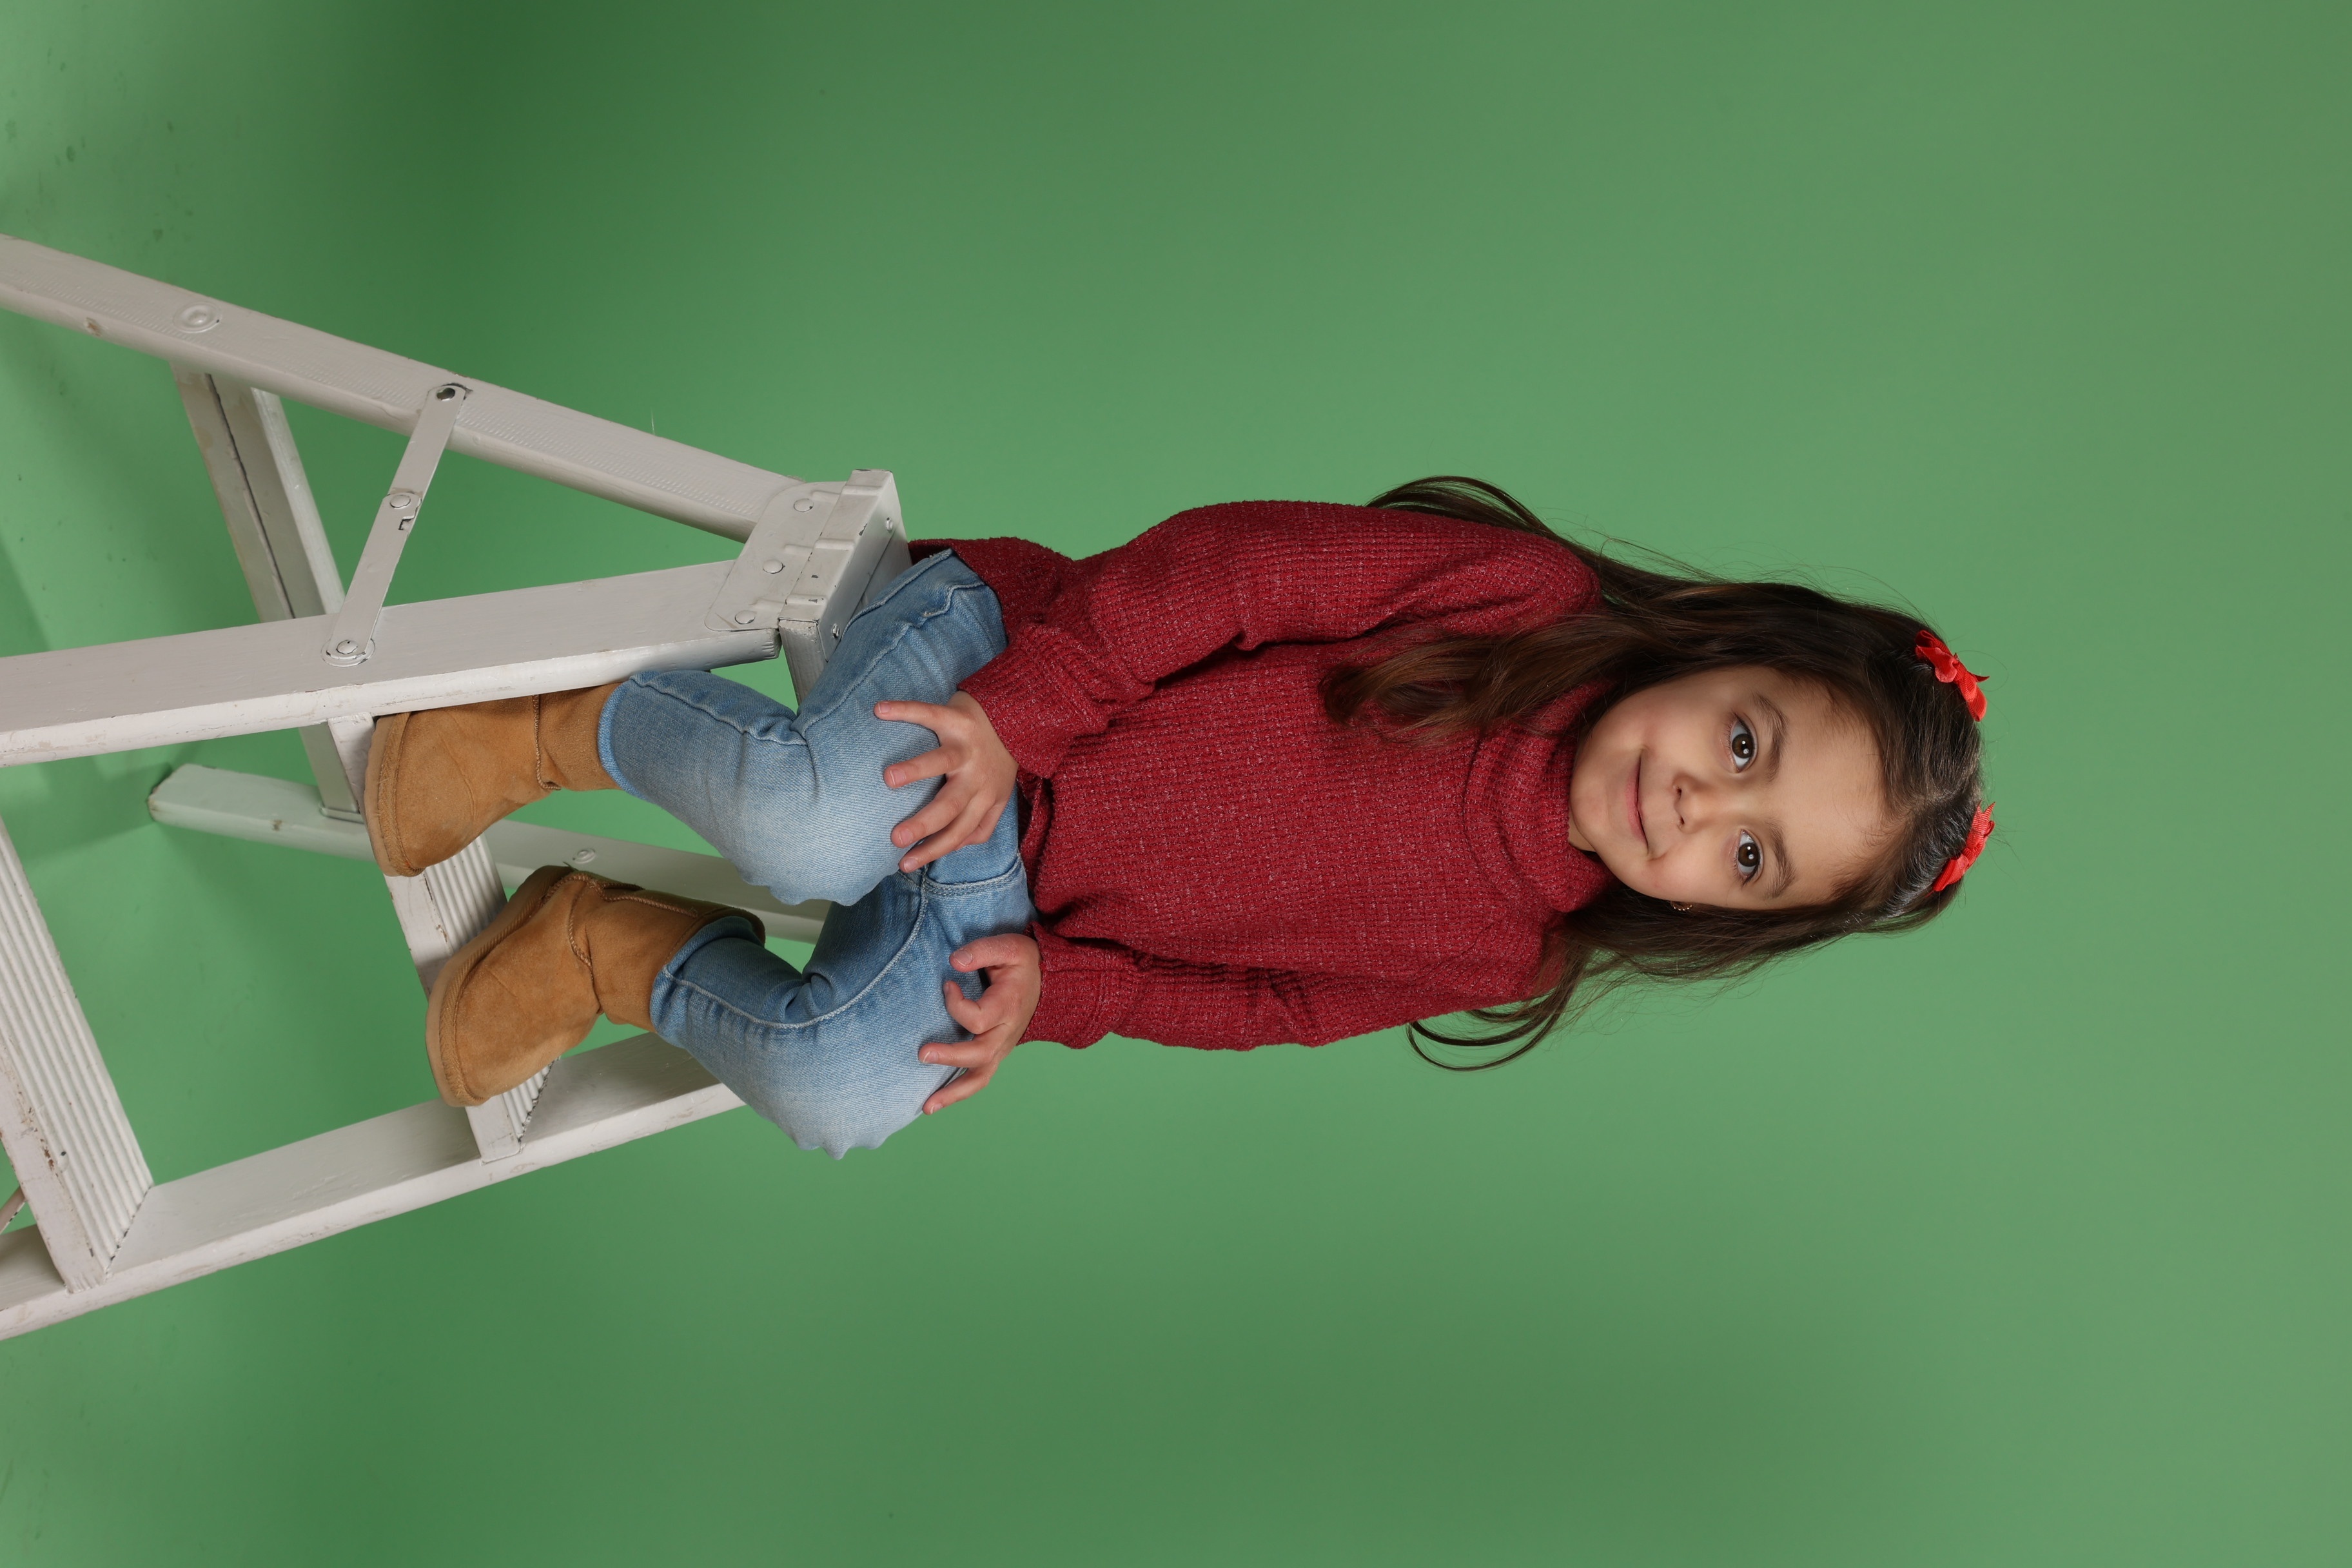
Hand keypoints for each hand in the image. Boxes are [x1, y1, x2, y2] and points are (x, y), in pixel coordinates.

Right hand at [874, 691, 1017, 872]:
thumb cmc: (998, 763)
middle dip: (924, 824)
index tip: (905, 864)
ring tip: (889, 779)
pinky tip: (880, 711)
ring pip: (942, 760)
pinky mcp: (957, 717)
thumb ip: (982, 824)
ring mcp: (967, 746)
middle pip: (950, 805)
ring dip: (916, 769)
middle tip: (896, 837)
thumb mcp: (999, 797)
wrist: (1017, 717)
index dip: (934, 851)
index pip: (959, 832)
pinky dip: (904, 710)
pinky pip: (929, 713)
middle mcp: (977, 776)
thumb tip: (955, 847)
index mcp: (984, 798)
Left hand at [919, 934, 1040, 1114]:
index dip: (956, 1003)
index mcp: (1008, 1007)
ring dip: (953, 1093)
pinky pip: (979, 1078)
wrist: (1047, 981)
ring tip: (926, 1107)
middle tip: (922, 1054)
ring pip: (981, 1077)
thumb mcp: (1009, 946)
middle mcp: (1006, 1032)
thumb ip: (982, 951)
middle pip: (980, 1053)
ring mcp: (1002, 1047)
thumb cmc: (1023, 963)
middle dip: (951, 1056)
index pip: (979, 1018)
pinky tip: (935, 1102)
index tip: (948, 984)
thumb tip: (953, 961)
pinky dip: (958, 1093)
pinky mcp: (996, 1053)